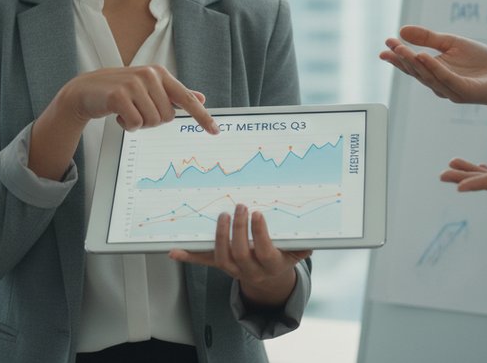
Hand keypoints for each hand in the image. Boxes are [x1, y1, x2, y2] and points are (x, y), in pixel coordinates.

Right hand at [58, 65, 216, 132]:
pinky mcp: (118, 95)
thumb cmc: (121, 90)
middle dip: (153, 121)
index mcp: (160, 73)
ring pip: (152, 122)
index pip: (186, 98)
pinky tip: (119, 115)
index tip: (216, 131)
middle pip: (167, 117)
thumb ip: (175, 94)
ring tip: (127, 111)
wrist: (87, 90)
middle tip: (137, 111)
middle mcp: (149, 75)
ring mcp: (134, 84)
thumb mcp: (149, 88)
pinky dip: (128, 126)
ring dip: (139, 124)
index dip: (202, 116)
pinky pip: (135, 124)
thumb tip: (201, 98)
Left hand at [169, 204, 311, 310]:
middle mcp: (251, 270)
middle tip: (239, 206)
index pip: (264, 251)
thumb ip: (303, 245)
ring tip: (222, 215)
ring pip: (222, 258)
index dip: (260, 234)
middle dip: (238, 229)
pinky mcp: (220, 266)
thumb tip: (313, 236)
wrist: (269, 280)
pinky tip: (174, 251)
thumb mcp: (296, 252)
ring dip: (219, 236)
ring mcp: (234, 270)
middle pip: (240, 253)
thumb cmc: (283, 257)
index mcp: (271, 265)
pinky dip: (188, 257)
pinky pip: (203, 262)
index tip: (258, 214)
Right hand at [380, 25, 486, 135]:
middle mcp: (438, 83)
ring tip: (403, 49)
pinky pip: (447, 79)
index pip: (412, 64)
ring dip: (414, 63)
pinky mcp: (464, 91)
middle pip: (416, 71)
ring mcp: (450, 89)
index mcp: (433, 72)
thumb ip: (428, 38)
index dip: (398, 55)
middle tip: (390, 46)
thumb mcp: (451, 43)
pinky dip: (434, 68)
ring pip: (428, 76)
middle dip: (402, 58)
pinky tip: (423, 56)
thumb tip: (402, 30)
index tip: (386, 43)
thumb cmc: (479, 62)